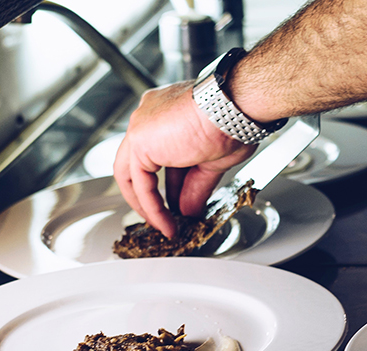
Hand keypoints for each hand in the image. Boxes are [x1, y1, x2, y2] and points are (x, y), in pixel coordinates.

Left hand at [113, 81, 255, 237]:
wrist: (233, 108)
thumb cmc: (233, 119)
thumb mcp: (214, 160)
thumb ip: (196, 185)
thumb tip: (190, 209)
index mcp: (168, 112)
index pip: (162, 154)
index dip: (171, 183)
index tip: (179, 202)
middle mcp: (150, 116)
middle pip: (140, 164)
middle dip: (151, 195)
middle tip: (164, 217)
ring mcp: (141, 127)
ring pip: (133, 174)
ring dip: (148, 205)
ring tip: (165, 226)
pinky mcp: (139, 142)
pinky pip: (140, 183)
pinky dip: (152, 207)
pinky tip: (166, 222)